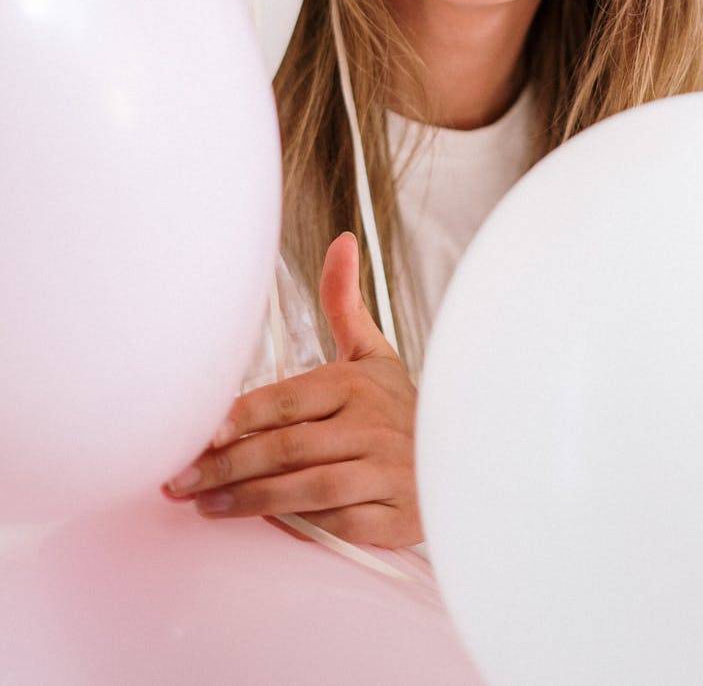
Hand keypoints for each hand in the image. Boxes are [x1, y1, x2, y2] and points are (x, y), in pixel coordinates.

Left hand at [161, 232, 421, 548]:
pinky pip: (338, 523)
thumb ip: (344, 303)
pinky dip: (300, 526)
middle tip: (179, 480)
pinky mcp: (393, 516)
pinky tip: (263, 526)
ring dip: (251, 500)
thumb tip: (341, 240)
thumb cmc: (396, 406)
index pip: (288, 399)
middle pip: (288, 447)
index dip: (243, 417)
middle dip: (229, 465)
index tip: (201, 432)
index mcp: (356, 385)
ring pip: (308, 488)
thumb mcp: (372, 354)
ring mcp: (384, 472)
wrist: (458, 459)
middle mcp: (370, 426)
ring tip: (204, 506)